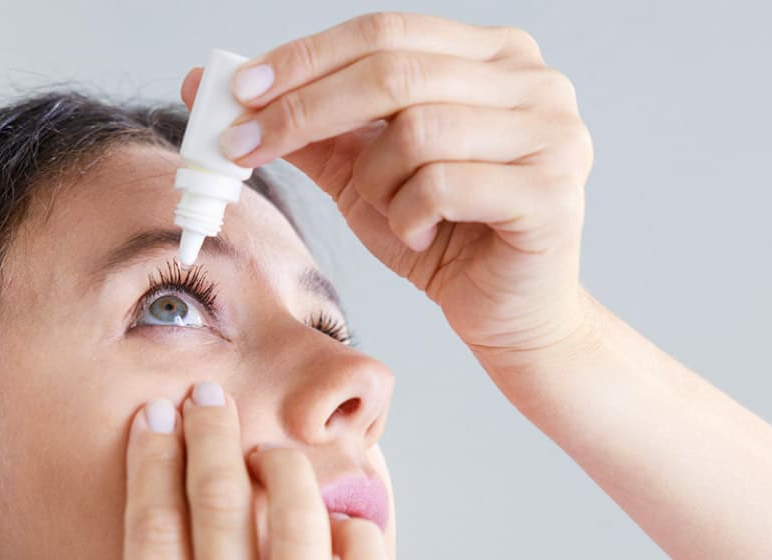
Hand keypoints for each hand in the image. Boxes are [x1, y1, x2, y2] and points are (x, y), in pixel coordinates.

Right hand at [8, 383, 394, 559]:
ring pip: (299, 533)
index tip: (152, 420)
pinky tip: (341, 513)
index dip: (151, 465)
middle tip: (206, 392)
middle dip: (210, 439)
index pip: (152, 538)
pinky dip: (361, 535)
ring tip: (266, 445)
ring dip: (283, 471)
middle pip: (222, 514)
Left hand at [180, 12, 595, 358]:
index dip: (305, 58)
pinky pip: (443, 184)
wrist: (507, 316)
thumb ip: (310, 131)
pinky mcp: (551, 192)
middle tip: (244, 146)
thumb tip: (219, 87)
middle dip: (303, 111)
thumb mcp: (363, 175)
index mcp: (491, 56)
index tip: (237, 91)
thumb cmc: (442, 239)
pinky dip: (409, 216)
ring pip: (416, 131)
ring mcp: (552, 132)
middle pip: (393, 70)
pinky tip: (420, 237)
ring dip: (374, 182)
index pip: (383, 31)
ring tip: (387, 212)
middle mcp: (533, 80)